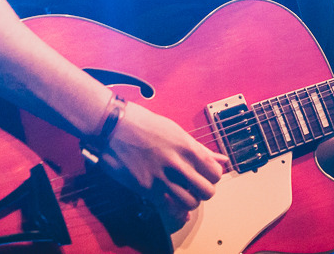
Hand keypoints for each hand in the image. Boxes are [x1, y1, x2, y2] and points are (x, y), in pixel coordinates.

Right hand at [97, 101, 227, 229]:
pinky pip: (168, 207)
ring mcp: (161, 176)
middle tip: (196, 187)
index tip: (206, 175)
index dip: (213, 177)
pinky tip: (171, 205)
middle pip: (206, 190)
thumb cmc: (142, 123)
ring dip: (189, 202)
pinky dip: (174, 211)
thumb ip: (198, 148)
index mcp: (186, 145)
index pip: (215, 171)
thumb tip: (221, 158)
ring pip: (190, 202)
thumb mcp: (174, 130)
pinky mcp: (145, 187)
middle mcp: (176, 161)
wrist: (112, 126)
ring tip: (183, 195)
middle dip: (204, 192)